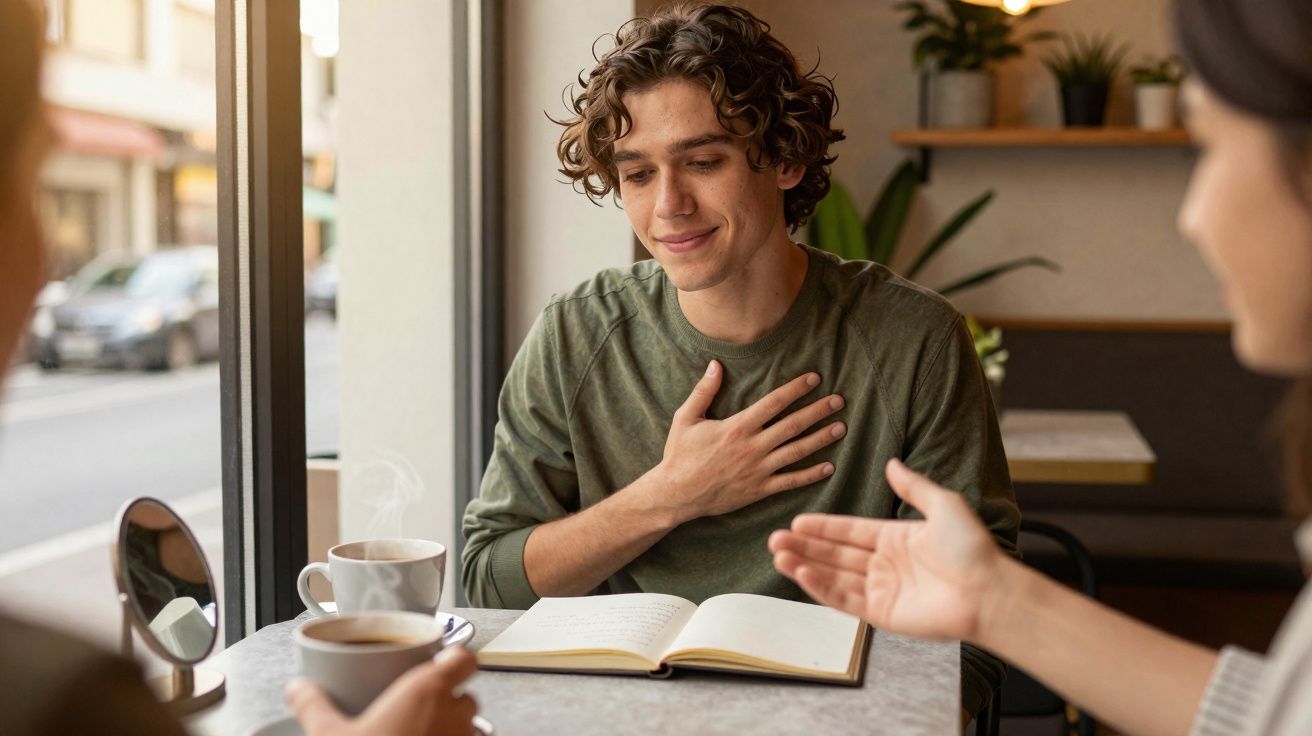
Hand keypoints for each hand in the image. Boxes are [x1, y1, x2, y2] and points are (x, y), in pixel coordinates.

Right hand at [288, 646, 479, 735]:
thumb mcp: (329, 735)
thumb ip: (313, 706)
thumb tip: (297, 688)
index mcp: (426, 691)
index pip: (462, 659)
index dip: (455, 658)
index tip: (442, 662)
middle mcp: (453, 714)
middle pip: (466, 695)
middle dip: (450, 701)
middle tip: (422, 711)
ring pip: (472, 726)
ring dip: (456, 729)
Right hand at [653, 360, 845, 523]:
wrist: (676, 494)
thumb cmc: (679, 455)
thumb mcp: (685, 418)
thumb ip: (703, 391)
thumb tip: (715, 365)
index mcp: (737, 427)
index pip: (774, 403)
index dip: (796, 389)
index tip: (815, 378)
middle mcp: (752, 447)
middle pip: (793, 425)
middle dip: (818, 411)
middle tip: (839, 401)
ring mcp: (758, 470)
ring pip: (797, 452)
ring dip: (821, 439)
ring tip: (841, 427)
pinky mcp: (759, 490)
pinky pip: (790, 481)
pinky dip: (811, 475)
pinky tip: (829, 467)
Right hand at [769, 459, 1005, 641]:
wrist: (989, 591)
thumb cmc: (972, 549)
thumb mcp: (943, 505)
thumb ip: (913, 486)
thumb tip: (892, 463)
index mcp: (895, 539)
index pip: (849, 531)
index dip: (822, 527)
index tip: (796, 522)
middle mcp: (884, 564)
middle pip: (835, 554)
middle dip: (804, 547)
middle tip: (774, 539)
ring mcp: (881, 590)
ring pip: (834, 576)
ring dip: (805, 565)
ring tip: (778, 555)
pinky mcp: (882, 614)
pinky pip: (844, 599)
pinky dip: (821, 587)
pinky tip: (802, 573)